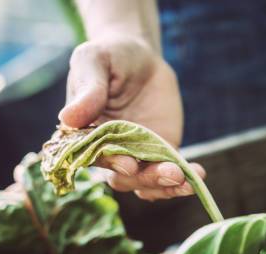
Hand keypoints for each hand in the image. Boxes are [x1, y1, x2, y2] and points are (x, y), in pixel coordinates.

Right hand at [58, 35, 204, 200]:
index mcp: (83, 135)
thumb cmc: (110, 57)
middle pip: (123, 176)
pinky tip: (197, 176)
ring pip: (146, 182)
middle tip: (169, 173)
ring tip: (186, 180)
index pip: (93, 157)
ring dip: (165, 185)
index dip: (110, 163)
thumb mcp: (94, 62)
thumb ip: (87, 90)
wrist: (141, 58)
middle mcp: (108, 152)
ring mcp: (135, 156)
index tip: (128, 164)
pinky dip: (182, 180)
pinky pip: (169, 174)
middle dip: (146, 177)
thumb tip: (67, 118)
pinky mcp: (160, 155)